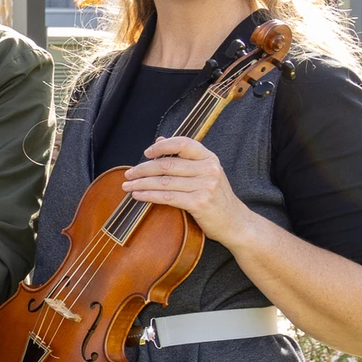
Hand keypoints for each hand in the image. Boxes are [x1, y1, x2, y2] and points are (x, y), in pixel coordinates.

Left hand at [124, 137, 250, 244]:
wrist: (234, 222)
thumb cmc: (216, 196)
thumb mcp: (206, 172)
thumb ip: (185, 157)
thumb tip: (159, 139)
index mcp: (209, 158)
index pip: (183, 143)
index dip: (162, 147)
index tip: (146, 153)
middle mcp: (209, 169)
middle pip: (167, 165)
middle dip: (143, 169)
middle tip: (128, 174)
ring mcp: (205, 186)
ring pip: (164, 182)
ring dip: (141, 184)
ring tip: (127, 186)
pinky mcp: (199, 203)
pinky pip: (167, 197)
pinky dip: (149, 196)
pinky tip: (138, 196)